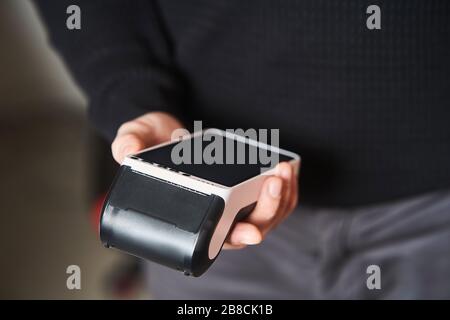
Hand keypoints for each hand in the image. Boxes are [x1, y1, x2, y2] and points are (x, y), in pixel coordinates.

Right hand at [111, 113, 298, 249]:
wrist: (166, 131)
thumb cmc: (152, 141)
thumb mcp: (136, 135)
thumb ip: (129, 142)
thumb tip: (127, 151)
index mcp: (193, 212)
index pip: (216, 235)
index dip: (236, 237)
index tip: (250, 232)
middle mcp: (217, 212)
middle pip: (252, 226)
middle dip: (270, 206)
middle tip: (275, 178)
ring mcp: (236, 201)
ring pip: (270, 214)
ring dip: (283, 196)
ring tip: (284, 169)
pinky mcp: (249, 186)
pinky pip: (276, 196)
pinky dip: (286, 187)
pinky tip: (286, 170)